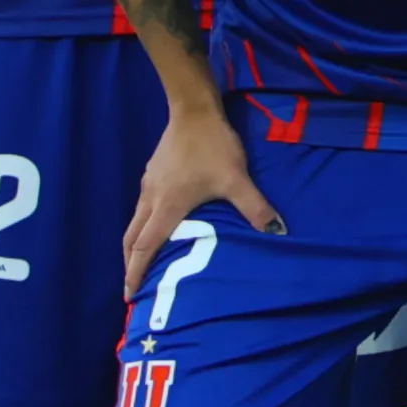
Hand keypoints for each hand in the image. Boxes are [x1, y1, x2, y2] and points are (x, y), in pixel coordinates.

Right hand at [123, 99, 274, 294]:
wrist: (193, 112)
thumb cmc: (212, 147)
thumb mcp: (236, 179)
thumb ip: (255, 207)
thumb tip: (277, 231)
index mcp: (166, 207)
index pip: (144, 247)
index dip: (135, 272)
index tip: (128, 294)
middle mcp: (150, 199)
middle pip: (131, 239)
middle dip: (130, 264)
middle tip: (133, 285)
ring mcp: (148, 185)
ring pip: (134, 222)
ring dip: (135, 244)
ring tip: (142, 261)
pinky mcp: (152, 174)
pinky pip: (142, 207)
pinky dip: (143, 225)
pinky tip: (158, 225)